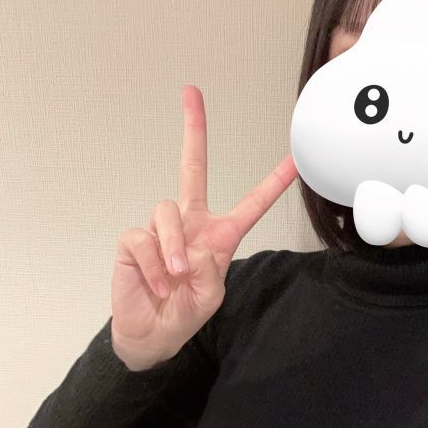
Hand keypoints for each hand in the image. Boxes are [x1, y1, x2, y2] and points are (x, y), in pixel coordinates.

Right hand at [110, 84, 297, 368]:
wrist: (151, 334)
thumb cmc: (184, 313)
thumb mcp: (211, 295)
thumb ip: (210, 269)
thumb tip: (192, 247)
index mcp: (219, 236)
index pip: (250, 204)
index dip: (272, 184)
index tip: (294, 160)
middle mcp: (190, 225)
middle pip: (193, 169)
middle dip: (194, 131)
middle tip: (192, 93)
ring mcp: (161, 230)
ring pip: (167, 213)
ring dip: (174, 248)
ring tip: (177, 277)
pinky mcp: (134, 241)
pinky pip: (143, 238)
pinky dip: (154, 264)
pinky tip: (159, 284)